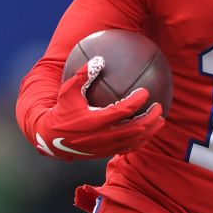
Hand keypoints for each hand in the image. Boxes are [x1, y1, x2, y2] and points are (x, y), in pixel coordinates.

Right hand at [33, 56, 164, 159]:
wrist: (52, 139)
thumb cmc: (62, 110)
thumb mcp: (67, 91)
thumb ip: (82, 75)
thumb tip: (99, 59)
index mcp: (95, 120)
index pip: (123, 111)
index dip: (137, 101)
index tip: (146, 92)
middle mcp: (103, 136)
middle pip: (135, 128)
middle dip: (150, 118)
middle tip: (159, 106)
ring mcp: (106, 147)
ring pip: (134, 141)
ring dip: (150, 130)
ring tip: (160, 120)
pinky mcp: (106, 153)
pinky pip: (128, 148)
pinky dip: (141, 141)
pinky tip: (148, 132)